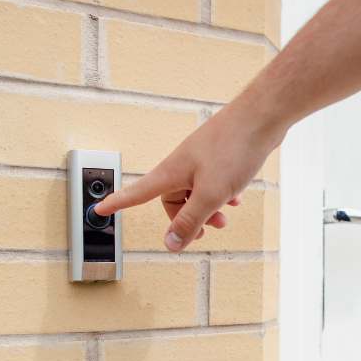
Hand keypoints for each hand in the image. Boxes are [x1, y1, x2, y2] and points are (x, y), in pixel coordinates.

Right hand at [94, 99, 284, 251]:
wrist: (262, 116)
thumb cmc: (234, 148)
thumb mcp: (211, 194)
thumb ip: (190, 220)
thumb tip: (171, 244)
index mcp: (171, 173)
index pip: (136, 193)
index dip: (117, 203)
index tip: (98, 210)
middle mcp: (181, 165)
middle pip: (171, 200)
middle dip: (187, 218)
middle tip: (206, 231)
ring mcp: (200, 159)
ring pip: (195, 192)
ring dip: (207, 209)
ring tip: (224, 218)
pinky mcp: (218, 156)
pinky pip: (211, 182)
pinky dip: (221, 194)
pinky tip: (236, 198)